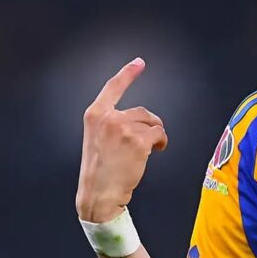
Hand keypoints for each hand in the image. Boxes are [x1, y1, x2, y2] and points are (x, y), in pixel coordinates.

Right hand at [76, 58, 168, 221]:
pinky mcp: (137, 141)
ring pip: (152, 123)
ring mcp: (123, 128)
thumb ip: (111, 123)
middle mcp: (108, 118)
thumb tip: (138, 119)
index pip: (112, 88)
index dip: (127, 74)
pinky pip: (159, 133)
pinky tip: (156, 151)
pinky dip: (162, 142)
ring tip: (147, 150)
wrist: (98, 194)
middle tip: (143, 143)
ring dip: (155, 135)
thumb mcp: (96, 139)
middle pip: (141, 111)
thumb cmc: (100, 170)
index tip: (139, 62)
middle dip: (148, 126)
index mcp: (94, 115)